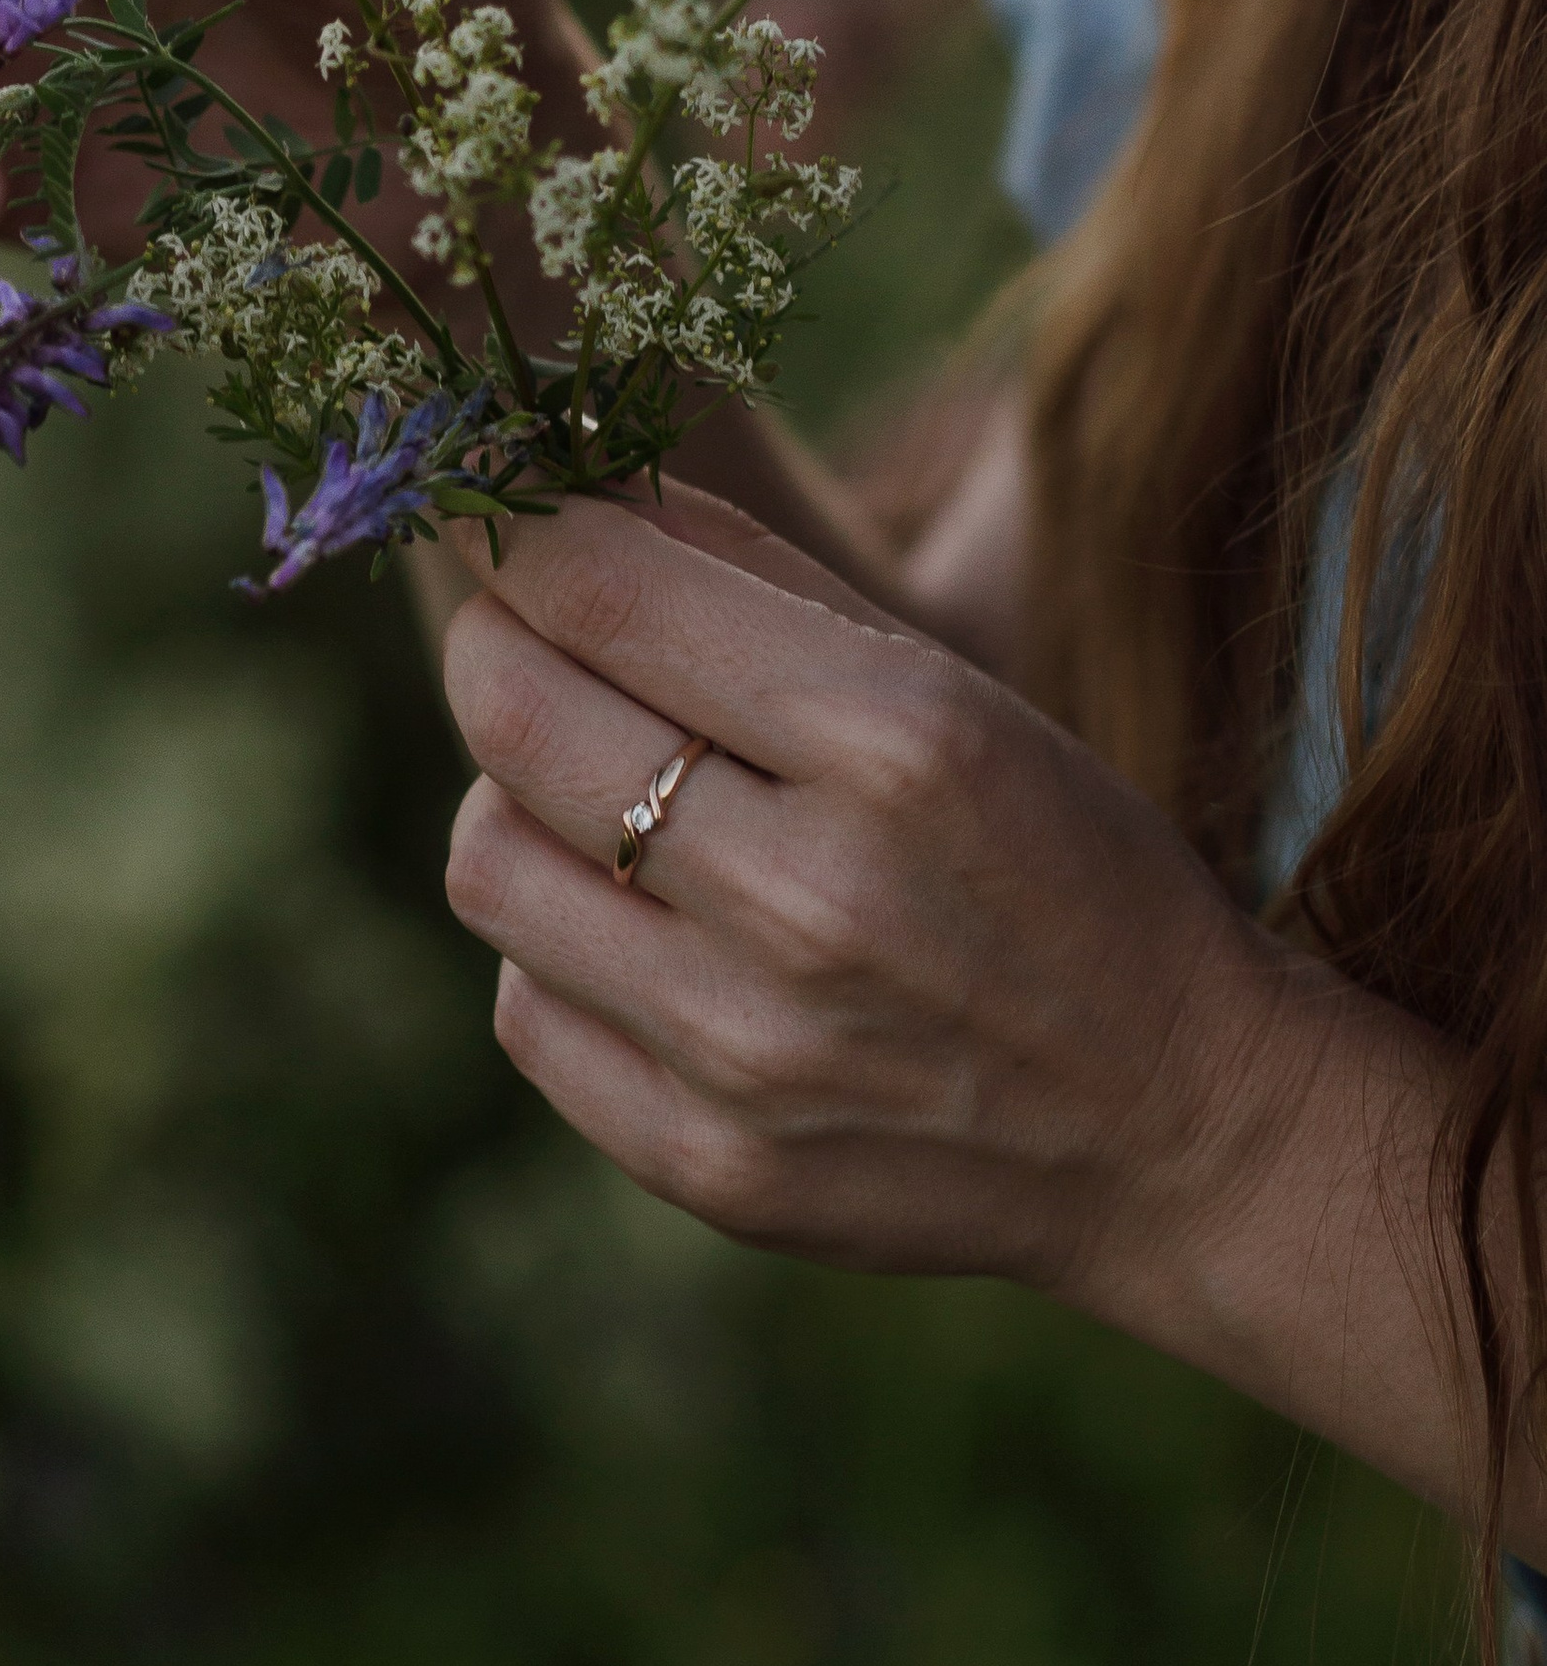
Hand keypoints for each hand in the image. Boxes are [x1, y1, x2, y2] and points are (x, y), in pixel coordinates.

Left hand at [438, 486, 1306, 1299]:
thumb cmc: (1064, 869)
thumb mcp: (960, 692)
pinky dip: (558, 954)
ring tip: (599, 803)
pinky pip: (524, 1010)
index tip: (513, 518)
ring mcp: (748, 1051)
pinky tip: (645, 938)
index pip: (598, 589)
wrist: (1182, 1131)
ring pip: (482, 862)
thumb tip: (573, 500)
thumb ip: (760, 584)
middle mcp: (810, 898)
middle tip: (526, 637)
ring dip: (516, 806)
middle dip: (495, 643)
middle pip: (508, 713)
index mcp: (895, 743)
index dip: (521, 530)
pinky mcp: (708, 1165)